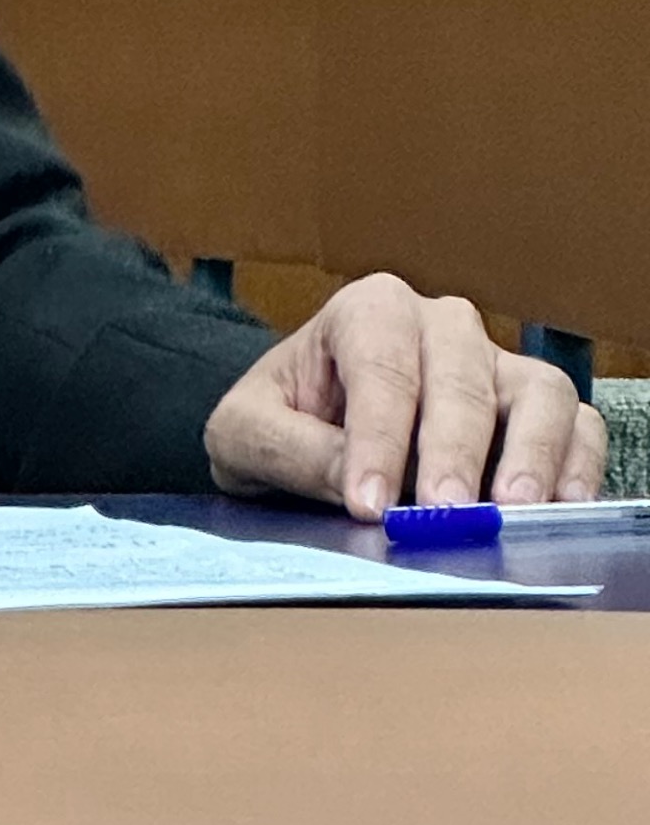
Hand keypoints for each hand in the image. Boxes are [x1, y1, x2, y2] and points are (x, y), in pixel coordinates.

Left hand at [204, 272, 607, 518]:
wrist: (298, 429)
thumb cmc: (277, 421)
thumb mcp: (245, 432)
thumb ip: (289, 449)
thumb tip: (357, 480)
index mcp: (367, 311)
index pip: (381, 369)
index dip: (377, 438)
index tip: (371, 501)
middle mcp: (440, 325)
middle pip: (461, 378)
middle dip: (451, 450)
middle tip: (443, 513)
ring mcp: (495, 364)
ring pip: (536, 391)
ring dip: (531, 452)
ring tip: (511, 510)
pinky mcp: (534, 409)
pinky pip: (578, 424)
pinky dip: (579, 463)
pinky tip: (560, 508)